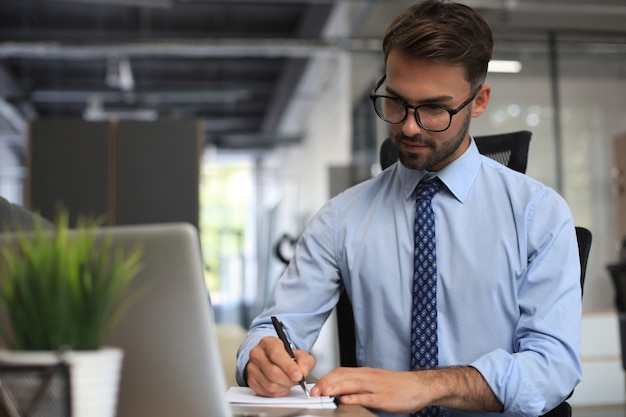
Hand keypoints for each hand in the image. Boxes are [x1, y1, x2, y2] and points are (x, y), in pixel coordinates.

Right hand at [245, 336, 315, 397]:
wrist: (272, 360)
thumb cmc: (285, 356)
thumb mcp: (299, 354)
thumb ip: (305, 361)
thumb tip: (303, 371)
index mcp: (268, 342)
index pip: (276, 354)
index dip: (288, 367)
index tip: (299, 375)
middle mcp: (257, 353)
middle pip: (273, 372)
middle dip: (289, 380)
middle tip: (297, 380)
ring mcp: (252, 368)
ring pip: (270, 384)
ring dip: (284, 387)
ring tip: (289, 382)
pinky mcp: (251, 380)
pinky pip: (266, 392)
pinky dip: (278, 392)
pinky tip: (282, 386)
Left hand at [310, 366, 501, 413]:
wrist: (420, 386)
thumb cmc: (398, 385)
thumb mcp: (375, 382)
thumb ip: (359, 386)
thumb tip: (341, 393)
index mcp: (365, 373)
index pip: (340, 371)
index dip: (326, 378)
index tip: (314, 386)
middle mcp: (368, 377)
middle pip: (343, 376)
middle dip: (326, 383)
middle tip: (313, 391)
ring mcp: (376, 387)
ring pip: (353, 384)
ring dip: (336, 388)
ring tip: (324, 393)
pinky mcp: (384, 397)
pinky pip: (368, 397)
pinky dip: (356, 398)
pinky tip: (346, 401)